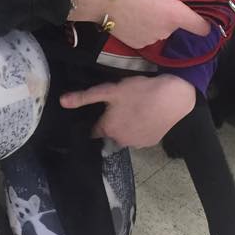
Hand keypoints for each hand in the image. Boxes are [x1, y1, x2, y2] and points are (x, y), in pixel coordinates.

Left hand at [60, 74, 195, 148]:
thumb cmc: (139, 92)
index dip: (95, 120)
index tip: (99, 111)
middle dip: (112, 122)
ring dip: (126, 126)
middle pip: (110, 133)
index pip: (93, 131)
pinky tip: (145, 115)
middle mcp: (120, 141)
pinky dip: (140, 129)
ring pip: (125, 135)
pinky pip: (140, 136)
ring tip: (134, 109)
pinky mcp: (151, 142)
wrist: (173, 97)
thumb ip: (85, 97)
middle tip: (120, 105)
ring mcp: (137, 144)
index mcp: (107, 130)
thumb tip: (62, 102)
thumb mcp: (109, 90)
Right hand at [109, 0, 210, 48]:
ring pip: (161, 29)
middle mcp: (167, 31)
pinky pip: (148, 35)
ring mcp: (152, 40)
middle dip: (169, 13)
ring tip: (139, 7)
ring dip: (156, 21)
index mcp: (175, 15)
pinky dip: (143, 28)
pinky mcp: (138, 44)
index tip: (199, 18)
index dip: (204, 23)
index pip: (201, 27)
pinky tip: (131, 17)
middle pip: (176, 24)